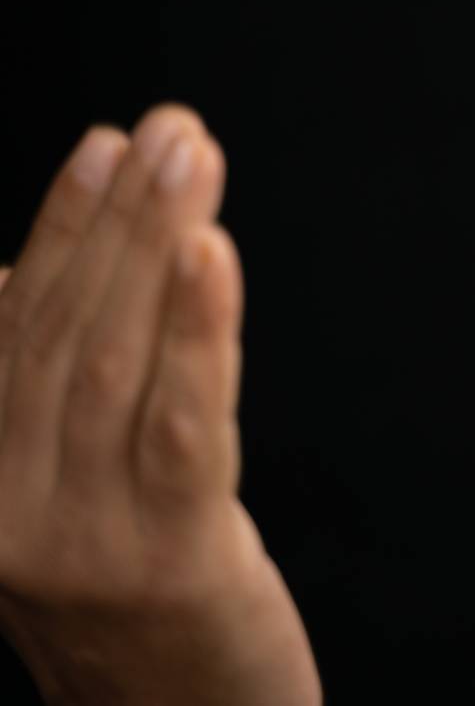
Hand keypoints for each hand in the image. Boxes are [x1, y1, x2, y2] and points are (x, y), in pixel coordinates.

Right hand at [0, 107, 319, 704]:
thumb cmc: (126, 581)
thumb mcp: (56, 486)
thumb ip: (31, 389)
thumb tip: (12, 269)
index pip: (14, 327)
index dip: (60, 229)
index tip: (108, 143)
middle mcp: (2, 510)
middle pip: (63, 331)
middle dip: (120, 218)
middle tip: (173, 130)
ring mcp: (76, 539)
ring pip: (114, 362)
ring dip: (155, 247)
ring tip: (193, 159)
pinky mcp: (166, 558)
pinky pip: (182, 425)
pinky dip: (199, 331)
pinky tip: (215, 254)